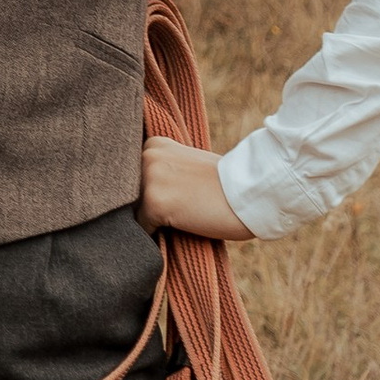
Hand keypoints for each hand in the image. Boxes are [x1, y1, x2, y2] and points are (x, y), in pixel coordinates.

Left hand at [138, 136, 253, 242]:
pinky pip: (143, 229)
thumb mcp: (188, 165)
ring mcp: (149, 178)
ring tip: (181, 217)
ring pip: (134, 212)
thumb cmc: (224, 185)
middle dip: (145, 206)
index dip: (147, 192)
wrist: (251, 192)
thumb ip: (164, 171)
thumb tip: (137, 194)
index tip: (171, 197)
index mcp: (155, 144)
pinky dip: (158, 235)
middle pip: (128, 194)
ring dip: (151, 221)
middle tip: (178, 210)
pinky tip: (181, 227)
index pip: (131, 177)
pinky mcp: (154, 203)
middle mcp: (147, 156)